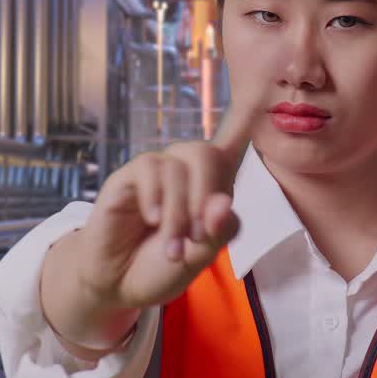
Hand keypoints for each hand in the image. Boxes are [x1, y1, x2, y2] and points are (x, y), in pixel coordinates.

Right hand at [72, 97, 257, 310]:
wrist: (118, 285)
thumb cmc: (162, 266)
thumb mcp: (199, 258)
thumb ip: (217, 232)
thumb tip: (223, 202)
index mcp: (211, 186)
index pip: (232, 144)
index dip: (244, 119)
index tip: (257, 92)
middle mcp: (185, 171)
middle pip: (206, 152)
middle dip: (206, 196)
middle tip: (196, 237)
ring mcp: (156, 172)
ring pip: (178, 166)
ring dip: (179, 212)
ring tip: (171, 246)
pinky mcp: (128, 177)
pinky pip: (149, 168)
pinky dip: (156, 197)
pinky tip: (152, 220)